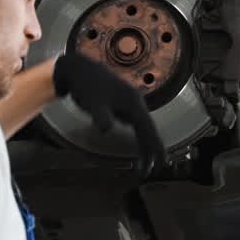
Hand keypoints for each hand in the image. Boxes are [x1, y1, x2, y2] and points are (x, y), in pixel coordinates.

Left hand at [51, 51, 167, 176]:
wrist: (79, 68)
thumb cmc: (86, 84)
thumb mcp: (93, 103)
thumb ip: (101, 117)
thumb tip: (106, 130)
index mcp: (133, 104)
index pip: (149, 130)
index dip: (156, 148)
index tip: (160, 164)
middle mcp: (136, 104)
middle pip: (149, 131)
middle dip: (151, 152)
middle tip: (152, 171)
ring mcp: (130, 104)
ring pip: (143, 128)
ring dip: (145, 146)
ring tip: (144, 164)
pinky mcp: (123, 104)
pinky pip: (136, 124)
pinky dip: (139, 137)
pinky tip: (136, 144)